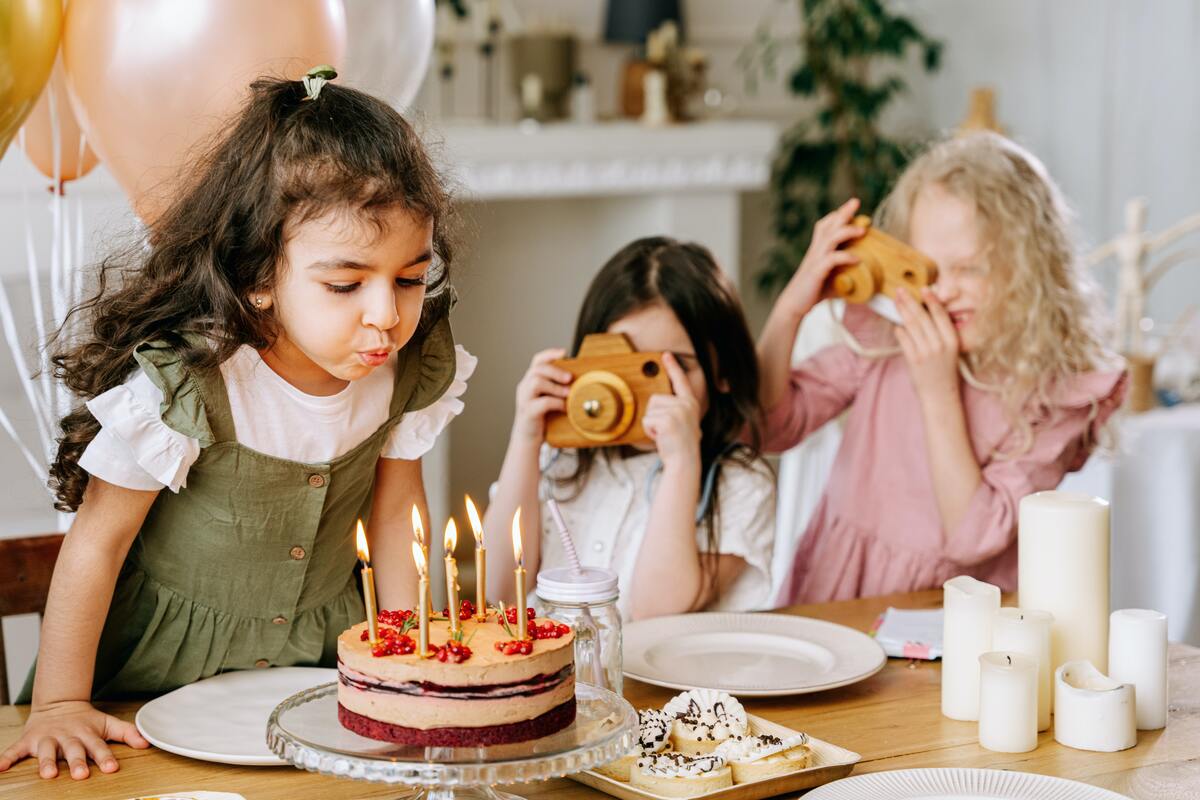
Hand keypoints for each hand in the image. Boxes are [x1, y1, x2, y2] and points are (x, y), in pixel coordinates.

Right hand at [0, 699, 149, 779]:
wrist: (58, 705)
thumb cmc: (86, 721)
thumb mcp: (107, 724)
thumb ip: (126, 733)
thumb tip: (147, 743)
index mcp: (87, 734)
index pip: (98, 747)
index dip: (105, 757)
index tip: (112, 768)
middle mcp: (67, 737)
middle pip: (73, 751)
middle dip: (77, 762)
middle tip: (82, 774)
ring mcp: (47, 738)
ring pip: (46, 752)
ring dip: (46, 762)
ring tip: (48, 774)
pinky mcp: (28, 740)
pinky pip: (14, 751)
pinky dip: (6, 758)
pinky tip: (0, 768)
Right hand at [511, 348, 571, 444]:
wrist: (528, 439)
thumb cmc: (542, 417)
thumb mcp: (550, 398)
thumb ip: (559, 388)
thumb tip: (581, 381)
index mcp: (530, 380)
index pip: (537, 361)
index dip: (550, 354)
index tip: (564, 352)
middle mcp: (524, 387)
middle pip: (537, 369)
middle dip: (555, 371)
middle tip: (570, 378)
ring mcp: (524, 399)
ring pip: (536, 382)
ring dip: (556, 387)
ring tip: (568, 393)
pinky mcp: (528, 412)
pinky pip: (542, 403)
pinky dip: (556, 403)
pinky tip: (565, 407)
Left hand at [642, 352, 701, 467]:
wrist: (684, 461)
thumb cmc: (680, 445)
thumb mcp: (684, 423)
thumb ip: (676, 410)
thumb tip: (660, 402)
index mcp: (690, 403)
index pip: (680, 381)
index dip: (673, 367)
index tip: (666, 354)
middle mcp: (686, 404)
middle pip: (655, 399)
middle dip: (654, 416)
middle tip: (667, 431)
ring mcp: (677, 411)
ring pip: (649, 410)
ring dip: (651, 424)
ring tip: (664, 434)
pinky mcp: (667, 420)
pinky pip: (647, 420)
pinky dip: (649, 431)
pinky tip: (661, 437)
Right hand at [775, 198, 865, 319]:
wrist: (793, 305)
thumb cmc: (812, 293)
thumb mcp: (832, 279)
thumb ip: (845, 274)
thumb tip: (864, 277)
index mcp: (817, 250)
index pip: (824, 225)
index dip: (836, 215)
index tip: (851, 208)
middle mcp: (815, 251)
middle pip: (828, 225)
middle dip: (843, 212)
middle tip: (856, 201)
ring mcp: (815, 260)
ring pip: (831, 237)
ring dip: (847, 231)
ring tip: (863, 229)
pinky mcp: (816, 272)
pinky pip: (832, 259)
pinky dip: (846, 257)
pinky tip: (857, 259)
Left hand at [895, 288, 960, 402]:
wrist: (940, 394)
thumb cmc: (944, 370)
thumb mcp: (951, 349)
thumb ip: (942, 332)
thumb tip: (926, 310)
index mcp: (952, 340)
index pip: (940, 314)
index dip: (931, 300)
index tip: (923, 288)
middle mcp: (940, 344)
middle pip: (922, 317)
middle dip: (910, 301)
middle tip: (901, 290)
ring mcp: (926, 352)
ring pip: (911, 325)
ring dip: (902, 310)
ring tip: (896, 300)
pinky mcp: (913, 359)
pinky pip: (903, 339)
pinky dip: (899, 330)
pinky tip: (896, 323)